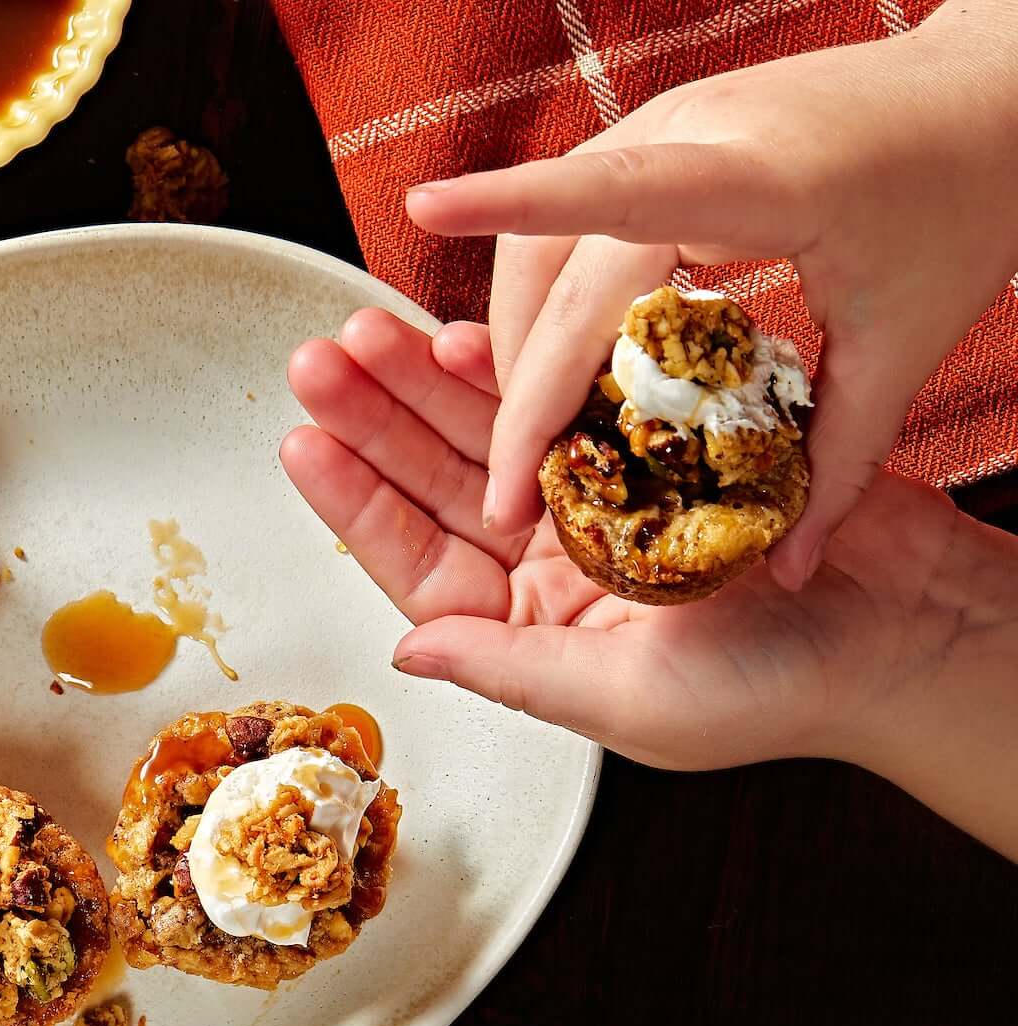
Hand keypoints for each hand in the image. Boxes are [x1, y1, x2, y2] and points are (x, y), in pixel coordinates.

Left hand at [280, 309, 1017, 857]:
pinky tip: (469, 336)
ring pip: (492, 430)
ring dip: (429, 382)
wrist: (914, 630)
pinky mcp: (661, 443)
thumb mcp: (629, 701)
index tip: (302, 445)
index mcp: (532, 628)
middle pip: (440, 481)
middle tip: (318, 361)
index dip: (357, 502)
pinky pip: (572, 395)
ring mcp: (604, 497)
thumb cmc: (782, 692)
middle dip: (375, 420)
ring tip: (370, 333)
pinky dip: (523, 366)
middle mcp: (554, 561)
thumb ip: (512, 671)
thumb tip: (406, 651)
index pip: (419, 562)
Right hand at [404, 4, 1017, 587]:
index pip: (614, 196)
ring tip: (539, 444)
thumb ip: (841, 457)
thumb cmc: (962, 197)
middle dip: (523, 389)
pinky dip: (554, 308)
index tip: (427, 204)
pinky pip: (568, 232)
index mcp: (761, 175)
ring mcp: (663, 127)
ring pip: (542, 248)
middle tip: (516, 493)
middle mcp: (691, 135)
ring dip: (527, 348)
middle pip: (557, 267)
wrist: (988, 98)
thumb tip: (791, 564)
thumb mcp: (908, 337)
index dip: (511, 200)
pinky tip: (572, 374)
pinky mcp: (654, 139)